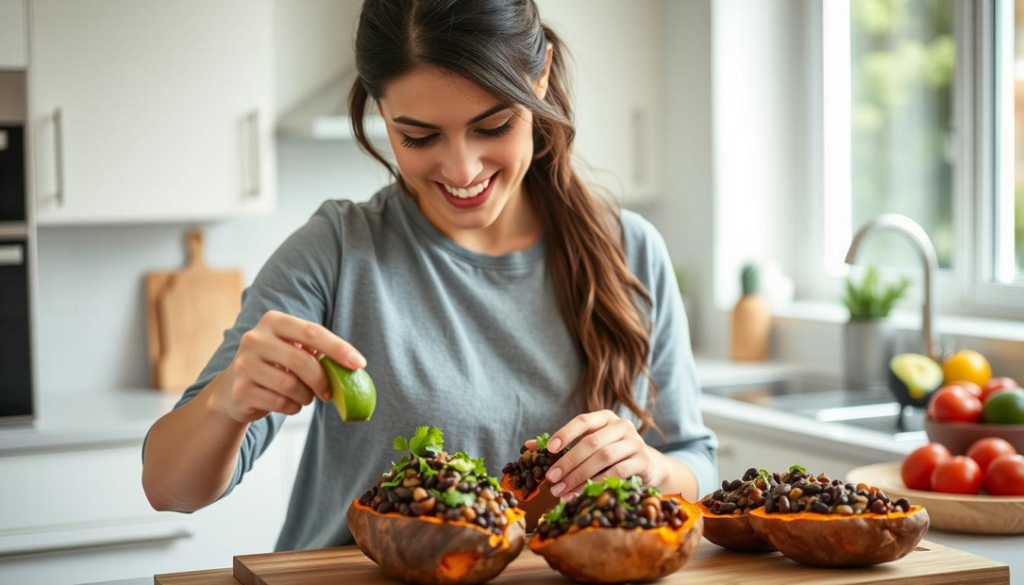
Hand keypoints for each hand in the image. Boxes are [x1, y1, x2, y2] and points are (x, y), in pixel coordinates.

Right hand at [210, 310, 365, 423]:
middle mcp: (254, 338)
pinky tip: (288, 403)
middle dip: (323, 381)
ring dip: (306, 397)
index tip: (359, 364)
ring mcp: (243, 364)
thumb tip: (353, 366)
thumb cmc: (276, 366)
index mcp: (273, 321)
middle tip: (330, 393)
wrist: (233, 390)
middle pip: (302, 361)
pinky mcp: (241, 389)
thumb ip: (317, 352)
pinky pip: (280, 403)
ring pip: (291, 385)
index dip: (338, 348)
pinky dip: (292, 407)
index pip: (312, 332)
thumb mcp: (293, 350)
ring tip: (304, 396)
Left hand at [541, 410, 662, 497]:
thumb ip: (562, 445)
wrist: (647, 465)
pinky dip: (598, 483)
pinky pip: (618, 472)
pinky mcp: (643, 461)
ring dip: (580, 476)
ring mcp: (635, 443)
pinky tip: (583, 492)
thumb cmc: (611, 454)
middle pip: (591, 442)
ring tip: (562, 490)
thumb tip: (527, 446)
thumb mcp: (589, 445)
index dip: (565, 433)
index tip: (549, 449)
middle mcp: (622, 426)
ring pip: (603, 457)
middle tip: (551, 478)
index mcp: (606, 418)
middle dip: (568, 462)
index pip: (583, 421)